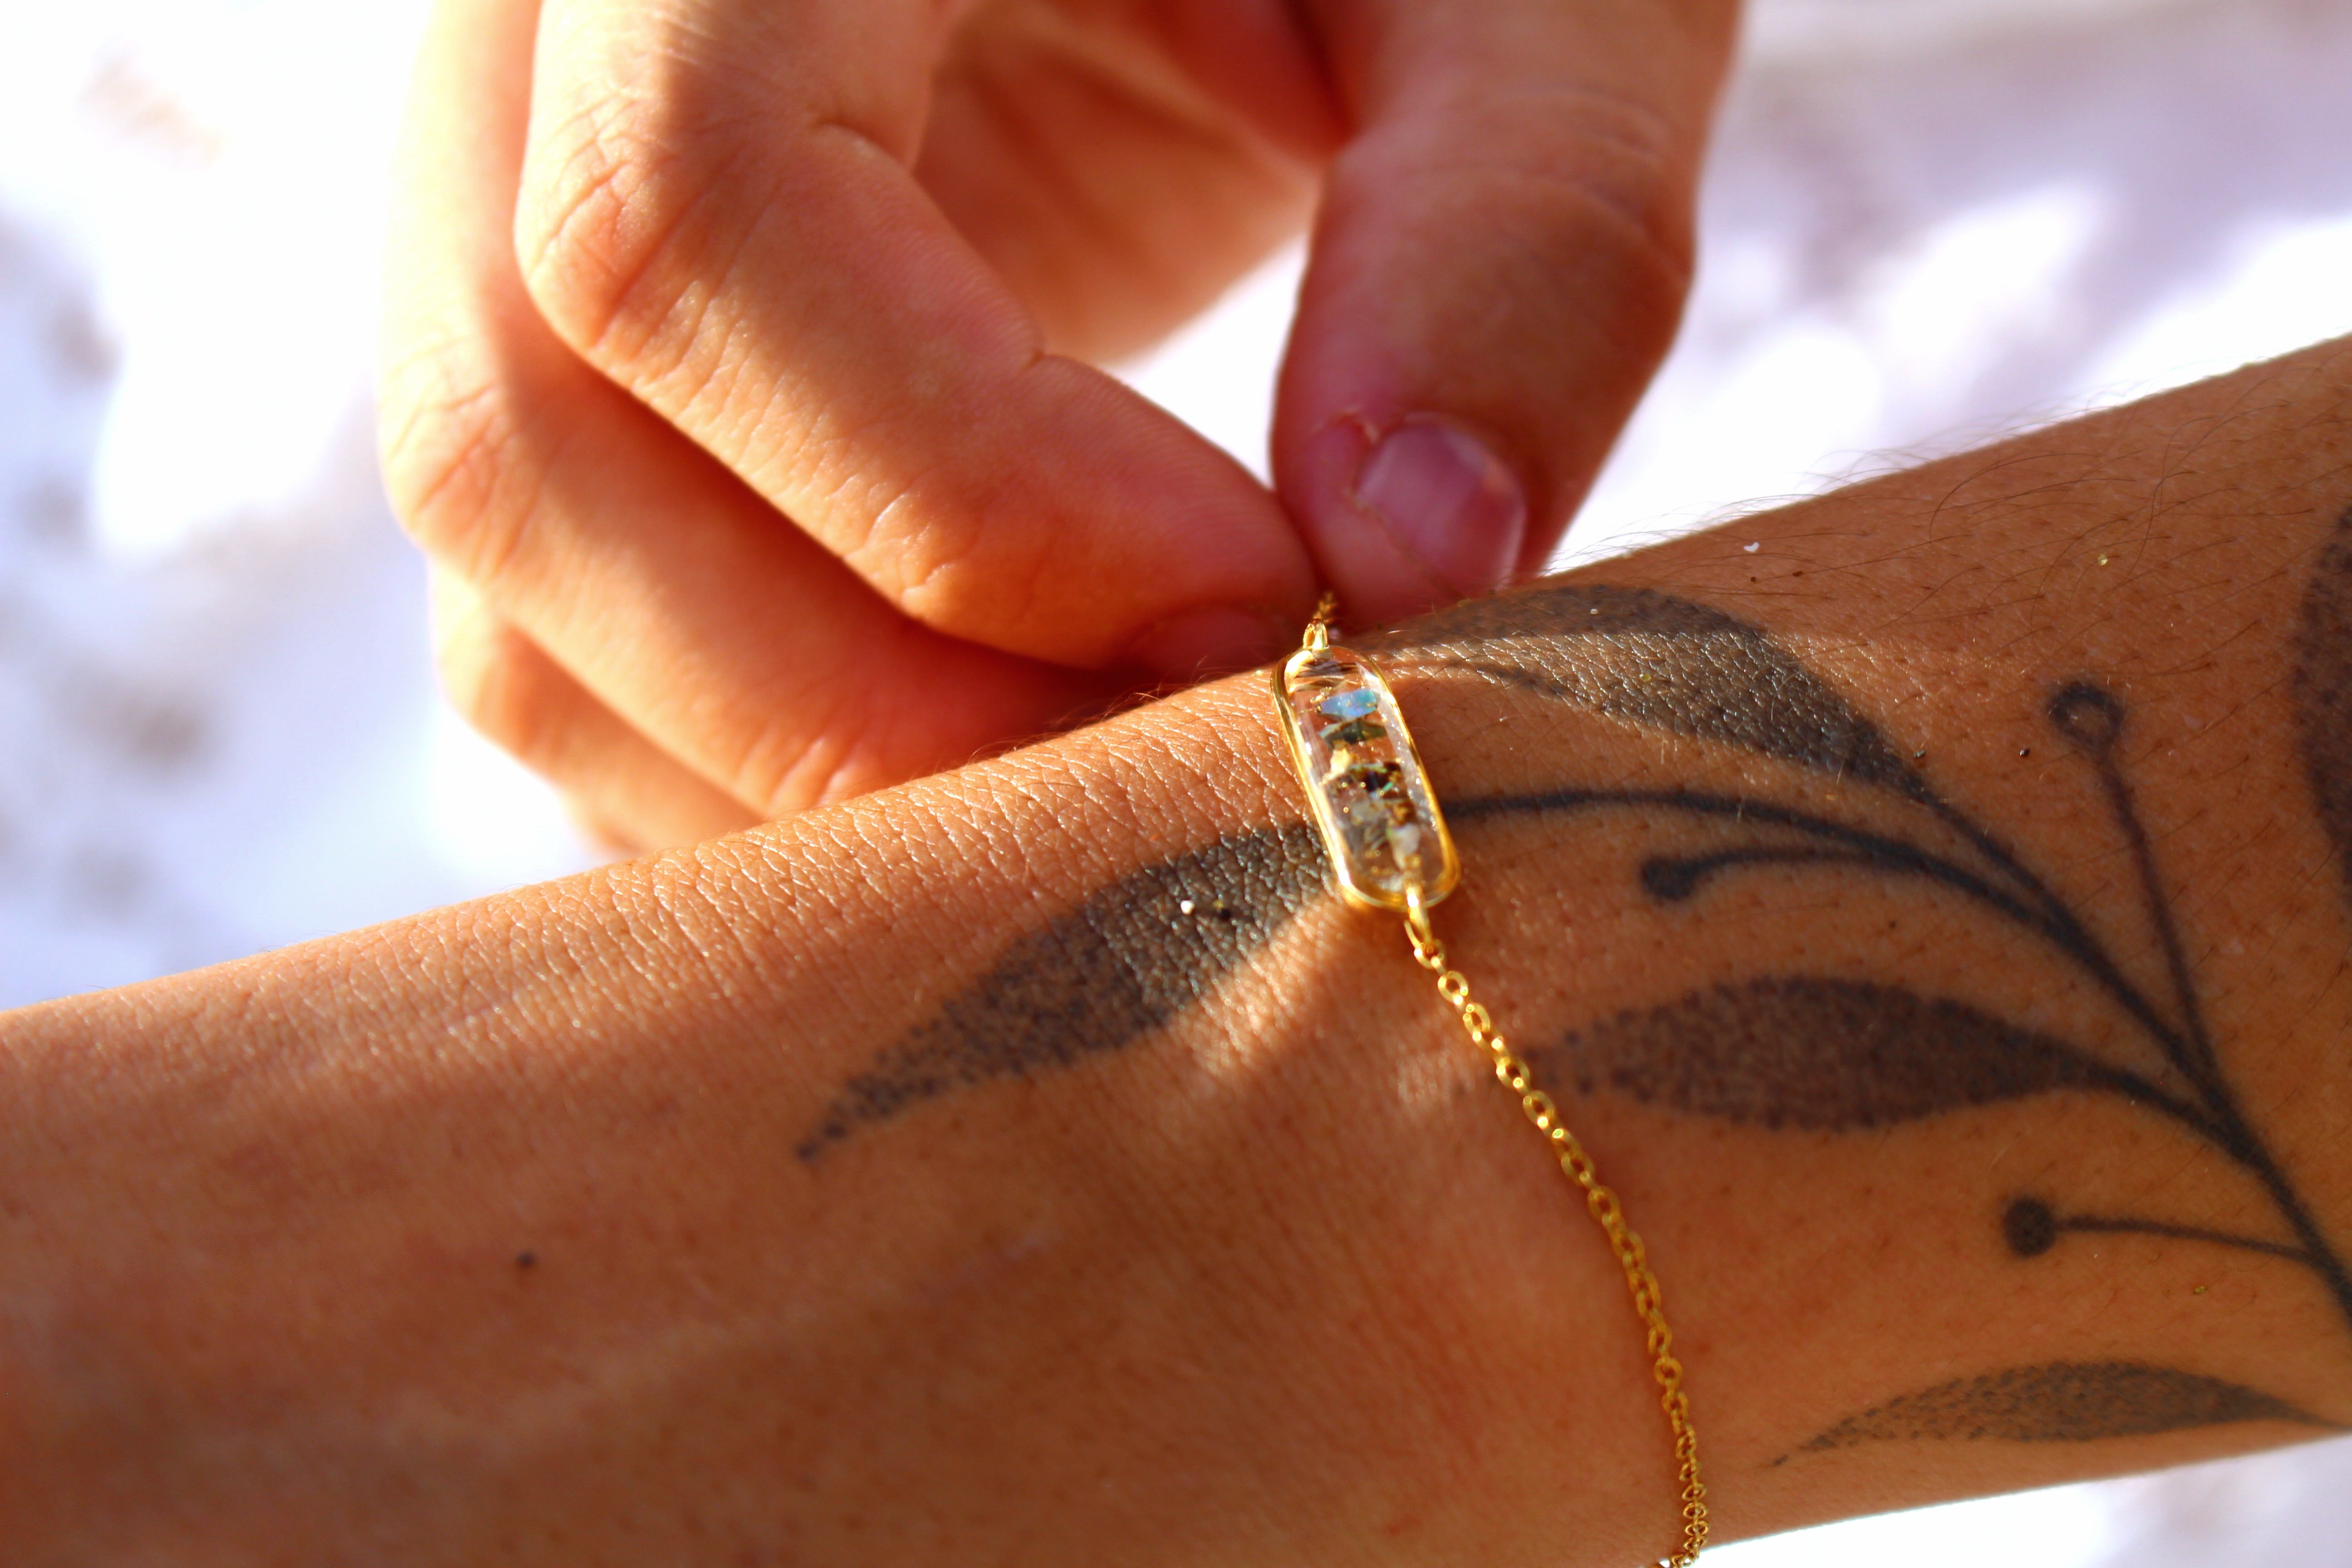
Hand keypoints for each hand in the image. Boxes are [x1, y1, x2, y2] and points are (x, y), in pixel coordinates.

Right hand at [379, 0, 1738, 847]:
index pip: (694, 210)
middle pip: (533, 445)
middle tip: (1200, 755)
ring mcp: (494, 237)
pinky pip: (554, 660)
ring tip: (1116, 783)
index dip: (971, 490)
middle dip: (885, 701)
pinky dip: (768, 786)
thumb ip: (1522, 227)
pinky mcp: (562, 403)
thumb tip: (1415, 575)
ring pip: (514, 599)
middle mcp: (529, 48)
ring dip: (820, 782)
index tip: (1273, 602)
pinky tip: (1000, 778)